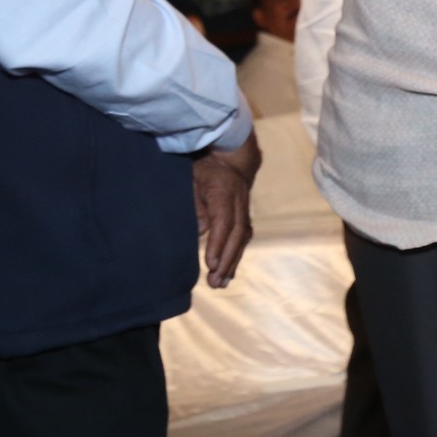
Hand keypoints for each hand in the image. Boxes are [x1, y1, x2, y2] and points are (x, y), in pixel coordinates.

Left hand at [191, 131, 261, 288]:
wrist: (229, 152)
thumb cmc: (204, 165)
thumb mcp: (193, 177)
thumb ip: (195, 202)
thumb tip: (200, 230)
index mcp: (225, 191)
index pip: (223, 221)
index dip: (218, 243)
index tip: (209, 263)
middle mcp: (239, 201)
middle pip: (236, 234)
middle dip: (226, 259)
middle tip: (214, 280)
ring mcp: (244, 207)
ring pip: (242, 238)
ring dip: (232, 261)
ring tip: (221, 283)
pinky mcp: (243, 213)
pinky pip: (244, 236)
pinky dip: (237, 255)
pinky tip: (229, 271)